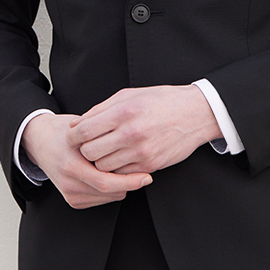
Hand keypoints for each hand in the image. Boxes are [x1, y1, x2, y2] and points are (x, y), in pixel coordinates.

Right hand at [22, 112, 152, 209]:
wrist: (40, 142)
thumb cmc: (64, 132)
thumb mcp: (83, 130)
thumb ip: (105, 141)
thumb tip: (134, 147)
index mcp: (71, 166)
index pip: (106, 182)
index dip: (129, 181)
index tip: (146, 176)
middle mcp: (69, 183)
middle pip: (110, 192)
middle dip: (129, 183)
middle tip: (143, 172)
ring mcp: (70, 194)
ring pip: (109, 197)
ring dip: (121, 186)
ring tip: (122, 168)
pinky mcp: (73, 201)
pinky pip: (102, 199)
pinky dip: (111, 190)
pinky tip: (110, 175)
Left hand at [67, 85, 221, 175]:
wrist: (196, 113)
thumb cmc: (161, 101)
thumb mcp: (129, 95)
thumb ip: (100, 110)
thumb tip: (75, 124)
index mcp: (123, 112)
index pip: (83, 131)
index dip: (73, 136)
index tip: (74, 137)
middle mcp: (131, 133)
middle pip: (90, 152)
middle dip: (85, 150)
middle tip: (90, 145)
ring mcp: (141, 152)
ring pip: (103, 167)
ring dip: (100, 161)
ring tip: (106, 151)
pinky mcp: (150, 165)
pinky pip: (121, 174)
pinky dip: (117, 169)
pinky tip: (121, 158)